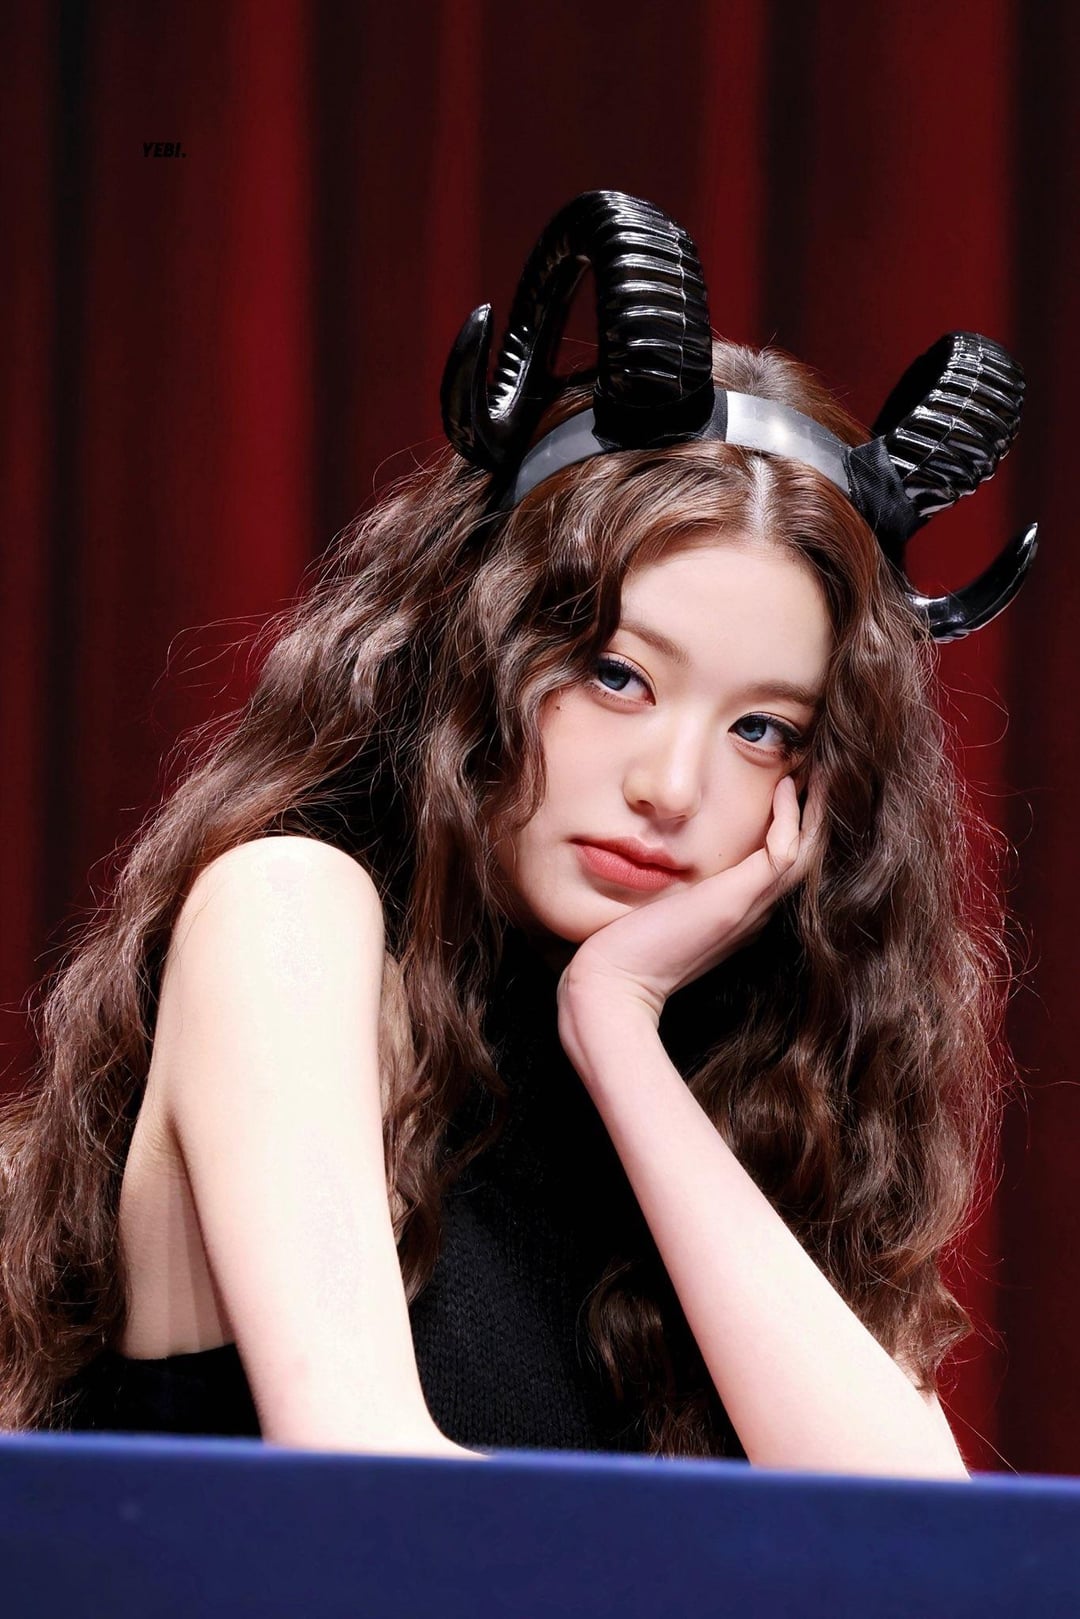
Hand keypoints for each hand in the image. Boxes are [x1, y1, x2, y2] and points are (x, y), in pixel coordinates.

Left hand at [557, 773, 822, 1030]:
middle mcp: (754, 912)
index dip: (792, 825)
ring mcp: (749, 908)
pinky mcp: (736, 902)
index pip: (780, 864)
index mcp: (739, 914)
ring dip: (815, 811)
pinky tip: (786, 788)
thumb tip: (660, 853)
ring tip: (821, 772)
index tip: (789, 785)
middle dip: (815, 813)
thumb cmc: (624, 948)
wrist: (614, 984)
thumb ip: (672, 885)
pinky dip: (790, 818)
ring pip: (805, 854)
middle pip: (803, 857)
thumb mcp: (657, 906)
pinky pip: (783, 853)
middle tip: (825, 772)